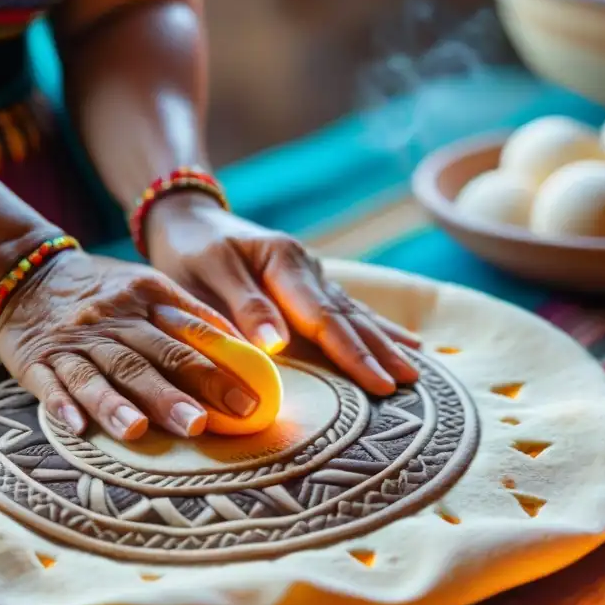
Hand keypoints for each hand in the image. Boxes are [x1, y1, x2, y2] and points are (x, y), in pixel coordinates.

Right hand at [0, 248, 259, 440]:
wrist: (29, 270)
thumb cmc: (105, 292)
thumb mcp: (151, 287)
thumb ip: (194, 318)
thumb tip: (248, 352)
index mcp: (146, 298)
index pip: (188, 336)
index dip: (218, 369)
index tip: (247, 402)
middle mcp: (111, 321)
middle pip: (145, 358)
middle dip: (173, 392)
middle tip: (199, 424)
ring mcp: (71, 342)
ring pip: (96, 373)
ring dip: (115, 403)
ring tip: (136, 430)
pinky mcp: (35, 361)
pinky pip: (47, 383)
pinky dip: (61, 404)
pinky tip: (76, 426)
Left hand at [147, 194, 421, 395]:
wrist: (188, 220)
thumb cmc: (190, 252)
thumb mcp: (207, 273)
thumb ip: (244, 306)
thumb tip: (279, 347)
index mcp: (283, 261)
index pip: (323, 318)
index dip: (351, 354)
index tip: (377, 383)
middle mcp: (307, 267)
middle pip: (348, 317)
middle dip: (380, 352)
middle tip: (409, 383)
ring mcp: (313, 275)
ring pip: (355, 314)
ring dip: (386, 343)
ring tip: (416, 370)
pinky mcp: (311, 284)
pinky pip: (349, 310)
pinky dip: (377, 327)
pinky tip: (406, 341)